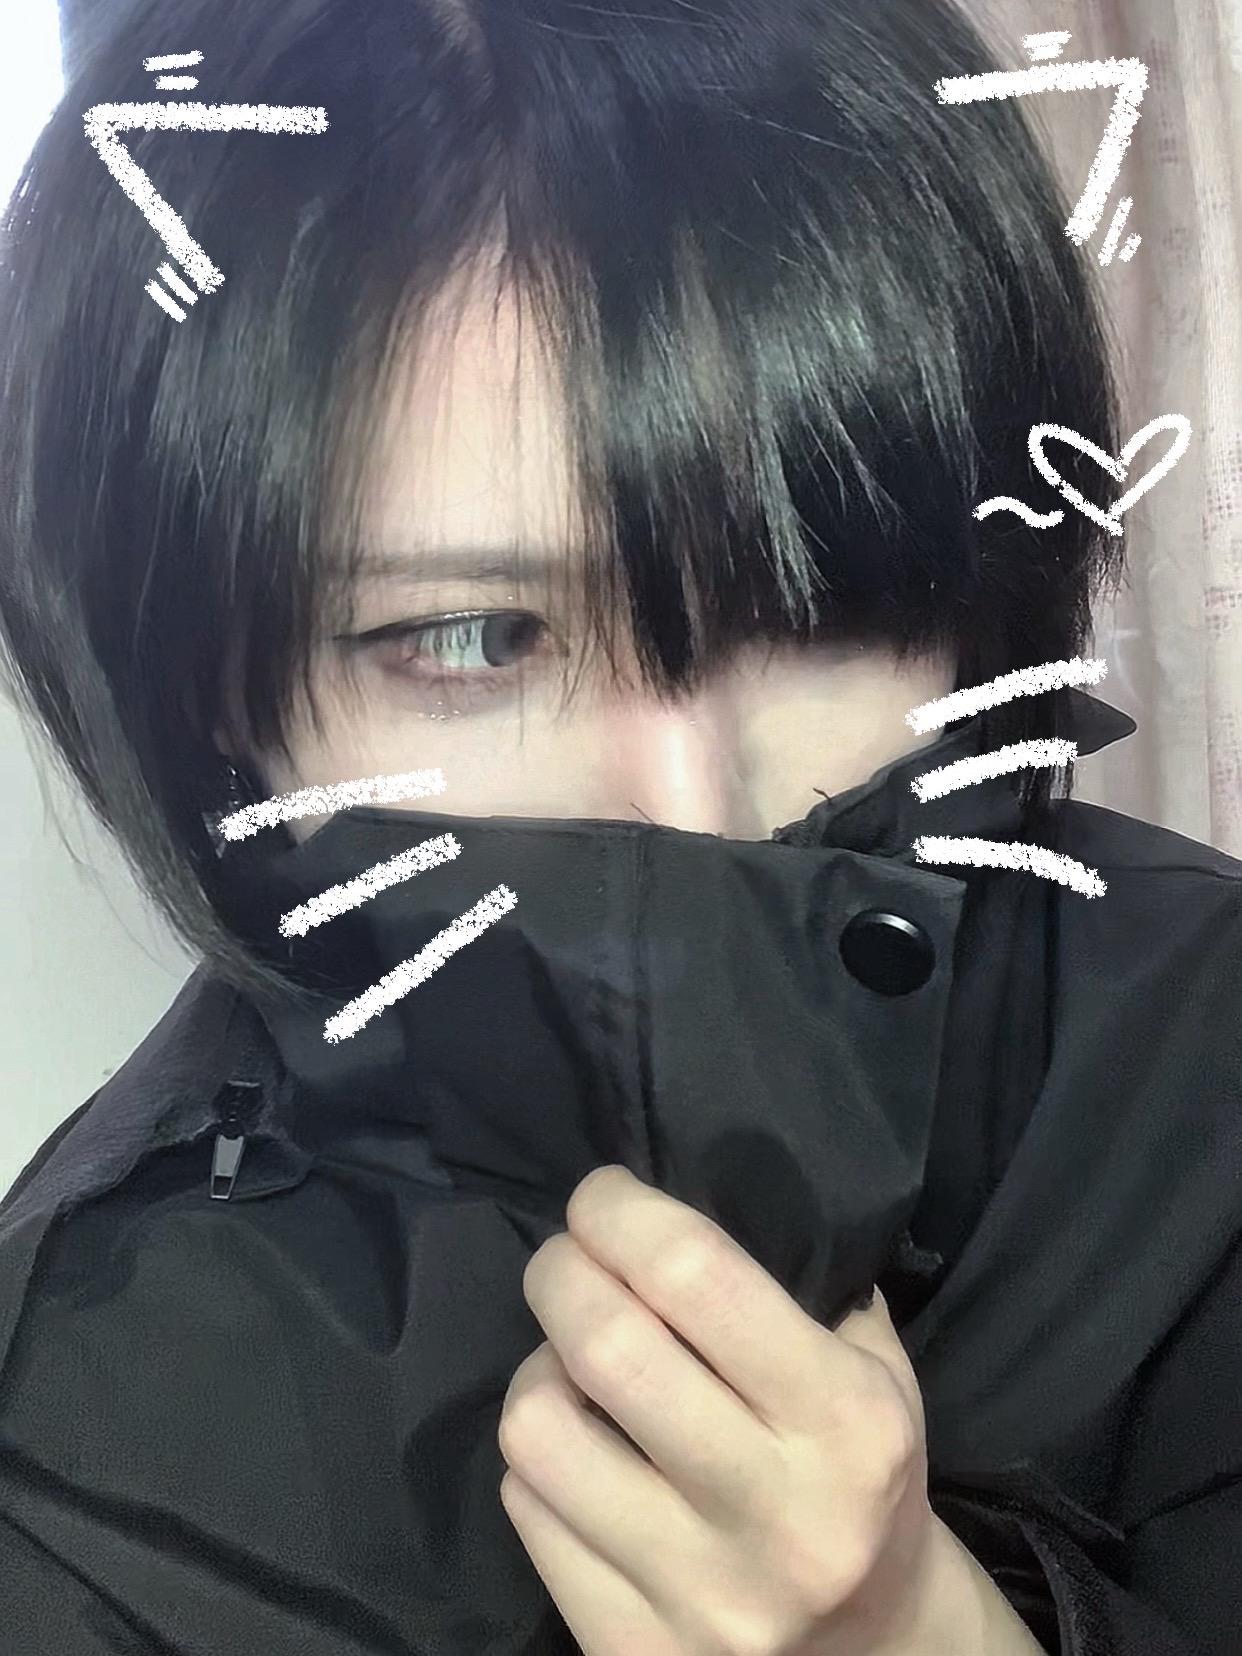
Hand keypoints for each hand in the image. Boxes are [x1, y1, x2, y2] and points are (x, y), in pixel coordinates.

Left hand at [497, 1165, 1042, 1655]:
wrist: (874, 1655)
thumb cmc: (864, 1479)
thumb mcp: (876, 1372)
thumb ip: (796, 1288)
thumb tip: (667, 1204)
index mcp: (845, 1424)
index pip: (694, 1276)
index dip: (620, 1212)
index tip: (601, 1196)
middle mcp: (773, 1515)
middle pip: (604, 1343)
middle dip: (561, 1271)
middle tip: (567, 1259)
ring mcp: (695, 1597)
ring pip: (538, 1427)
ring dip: (538, 1368)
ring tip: (570, 1364)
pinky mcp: (628, 1653)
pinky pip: (524, 1510)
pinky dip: (535, 1460)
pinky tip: (575, 1450)